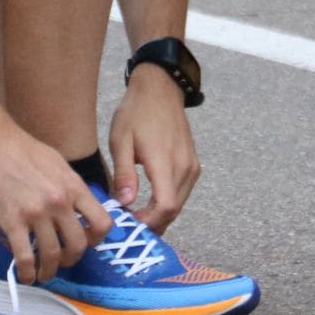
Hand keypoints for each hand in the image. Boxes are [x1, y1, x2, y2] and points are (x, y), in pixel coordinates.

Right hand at [0, 123, 111, 284]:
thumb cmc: (22, 148)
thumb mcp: (58, 163)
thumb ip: (70, 186)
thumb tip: (78, 206)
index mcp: (73, 186)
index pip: (102, 222)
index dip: (97, 239)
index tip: (87, 242)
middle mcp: (59, 202)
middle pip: (78, 244)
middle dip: (72, 259)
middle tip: (63, 261)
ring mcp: (36, 213)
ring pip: (52, 254)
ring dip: (50, 270)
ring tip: (45, 274)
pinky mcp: (12, 221)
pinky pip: (24, 256)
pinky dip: (27, 272)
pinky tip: (26, 276)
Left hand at [108, 63, 200, 232]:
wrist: (160, 89)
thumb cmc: (136, 112)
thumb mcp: (121, 140)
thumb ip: (124, 173)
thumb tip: (125, 203)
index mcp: (164, 161)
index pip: (165, 206)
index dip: (149, 222)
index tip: (129, 224)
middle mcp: (184, 167)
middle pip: (173, 210)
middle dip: (152, 223)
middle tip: (129, 225)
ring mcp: (191, 166)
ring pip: (179, 203)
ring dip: (159, 215)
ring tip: (136, 215)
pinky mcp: (193, 165)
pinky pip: (182, 192)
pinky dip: (167, 203)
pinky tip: (149, 203)